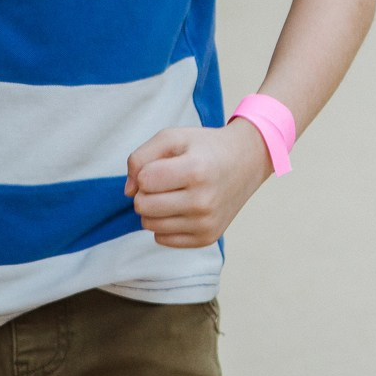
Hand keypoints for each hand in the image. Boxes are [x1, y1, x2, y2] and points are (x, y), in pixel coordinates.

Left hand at [126, 123, 274, 247]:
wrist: (246, 161)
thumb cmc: (205, 147)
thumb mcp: (173, 137)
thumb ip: (139, 158)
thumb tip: (128, 192)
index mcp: (195, 171)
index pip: (144, 181)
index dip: (147, 170)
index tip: (164, 164)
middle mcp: (203, 201)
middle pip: (142, 206)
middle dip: (146, 192)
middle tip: (166, 180)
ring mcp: (206, 223)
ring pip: (149, 224)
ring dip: (154, 208)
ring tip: (175, 193)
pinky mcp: (207, 238)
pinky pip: (162, 238)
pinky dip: (165, 223)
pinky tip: (182, 208)